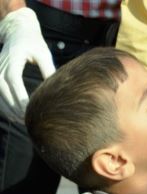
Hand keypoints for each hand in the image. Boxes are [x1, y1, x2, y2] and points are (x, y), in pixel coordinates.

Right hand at [0, 7, 54, 122]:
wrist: (17, 31)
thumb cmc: (34, 43)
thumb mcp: (43, 53)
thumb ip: (48, 70)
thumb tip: (54, 89)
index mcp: (13, 59)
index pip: (14, 81)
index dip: (20, 97)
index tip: (30, 110)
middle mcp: (1, 66)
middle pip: (4, 91)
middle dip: (15, 108)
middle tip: (28, 121)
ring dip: (8, 109)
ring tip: (21, 121)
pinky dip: (4, 105)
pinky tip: (13, 114)